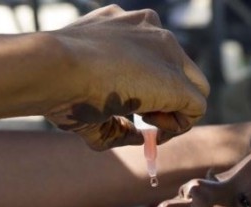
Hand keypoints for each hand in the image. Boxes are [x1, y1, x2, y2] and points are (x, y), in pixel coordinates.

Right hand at [44, 6, 208, 149]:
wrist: (53, 68)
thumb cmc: (59, 83)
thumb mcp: (89, 93)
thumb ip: (116, 114)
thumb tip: (137, 137)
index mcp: (126, 25)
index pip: (157, 57)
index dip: (150, 88)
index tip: (135, 109)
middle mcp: (150, 29)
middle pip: (180, 69)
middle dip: (168, 99)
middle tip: (145, 120)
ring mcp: (167, 50)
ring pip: (194, 87)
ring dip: (174, 113)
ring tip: (144, 120)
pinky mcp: (177, 78)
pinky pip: (197, 107)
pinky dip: (179, 125)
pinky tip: (154, 128)